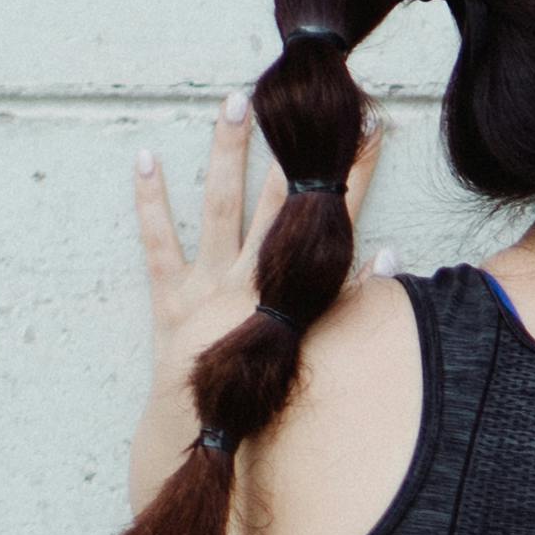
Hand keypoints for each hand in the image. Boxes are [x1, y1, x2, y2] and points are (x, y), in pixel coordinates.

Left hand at [131, 93, 379, 399]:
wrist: (208, 431)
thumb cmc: (267, 388)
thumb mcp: (319, 344)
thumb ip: (353, 299)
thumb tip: (388, 255)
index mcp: (294, 290)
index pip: (333, 220)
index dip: (355, 175)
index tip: (368, 133)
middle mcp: (253, 278)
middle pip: (278, 199)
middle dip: (291, 148)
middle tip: (298, 103)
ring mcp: (209, 283)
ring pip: (221, 205)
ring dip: (228, 152)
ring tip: (234, 104)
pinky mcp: (169, 294)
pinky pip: (157, 241)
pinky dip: (149, 199)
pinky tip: (145, 158)